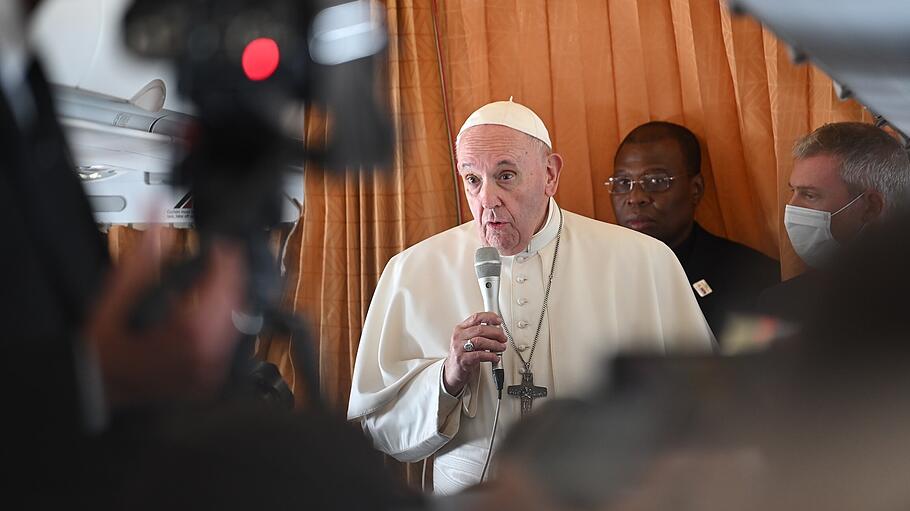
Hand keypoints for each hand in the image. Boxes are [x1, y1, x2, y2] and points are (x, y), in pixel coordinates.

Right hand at [84, 230, 245, 405]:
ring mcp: (210, 371)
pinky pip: (230, 343)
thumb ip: (141, 257)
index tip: (222, 245)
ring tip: (220, 276)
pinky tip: (213, 307)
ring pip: (237, 324)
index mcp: (189, 334)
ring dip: (231, 297)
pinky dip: (226, 320)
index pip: (225, 288)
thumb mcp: (116, 298)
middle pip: (236, 304)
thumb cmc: (102, 350)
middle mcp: (206, 355)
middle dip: (232, 276)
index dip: (227, 261)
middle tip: (224, 256)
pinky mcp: (210, 379)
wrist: (99, 390)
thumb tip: (155, 219)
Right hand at [443, 312, 506, 395]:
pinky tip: (495, 357)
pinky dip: (490, 356)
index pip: (476, 317)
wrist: (454, 372)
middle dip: (495, 333)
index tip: (499, 321)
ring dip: (494, 344)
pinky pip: (479, 355)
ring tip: (501, 348)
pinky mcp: (462, 360)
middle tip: (503, 338)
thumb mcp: (469, 341)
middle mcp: (459, 337)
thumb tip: (498, 330)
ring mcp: (459, 348)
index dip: (489, 317)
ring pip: (480, 341)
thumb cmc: (464, 355)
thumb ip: (480, 334)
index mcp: (461, 329)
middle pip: (480, 329)